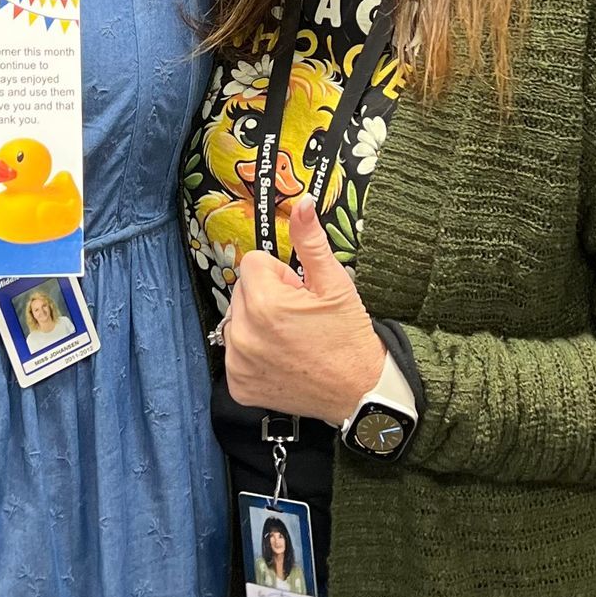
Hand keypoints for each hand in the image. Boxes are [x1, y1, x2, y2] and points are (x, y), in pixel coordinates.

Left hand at [222, 195, 385, 426]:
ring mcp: (238, 363)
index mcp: (264, 303)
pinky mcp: (239, 385)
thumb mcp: (335, 284)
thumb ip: (310, 242)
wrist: (359, 392)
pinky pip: (236, 354)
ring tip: (291, 339)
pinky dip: (254, 354)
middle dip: (267, 297)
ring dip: (258, 324)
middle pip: (243, 291)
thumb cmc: (349, 338)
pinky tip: (282, 360)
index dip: (281, 275)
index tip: (300, 294)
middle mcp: (243, 334)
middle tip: (299, 317)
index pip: (254, 264)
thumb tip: (300, 204)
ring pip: (237, 321)